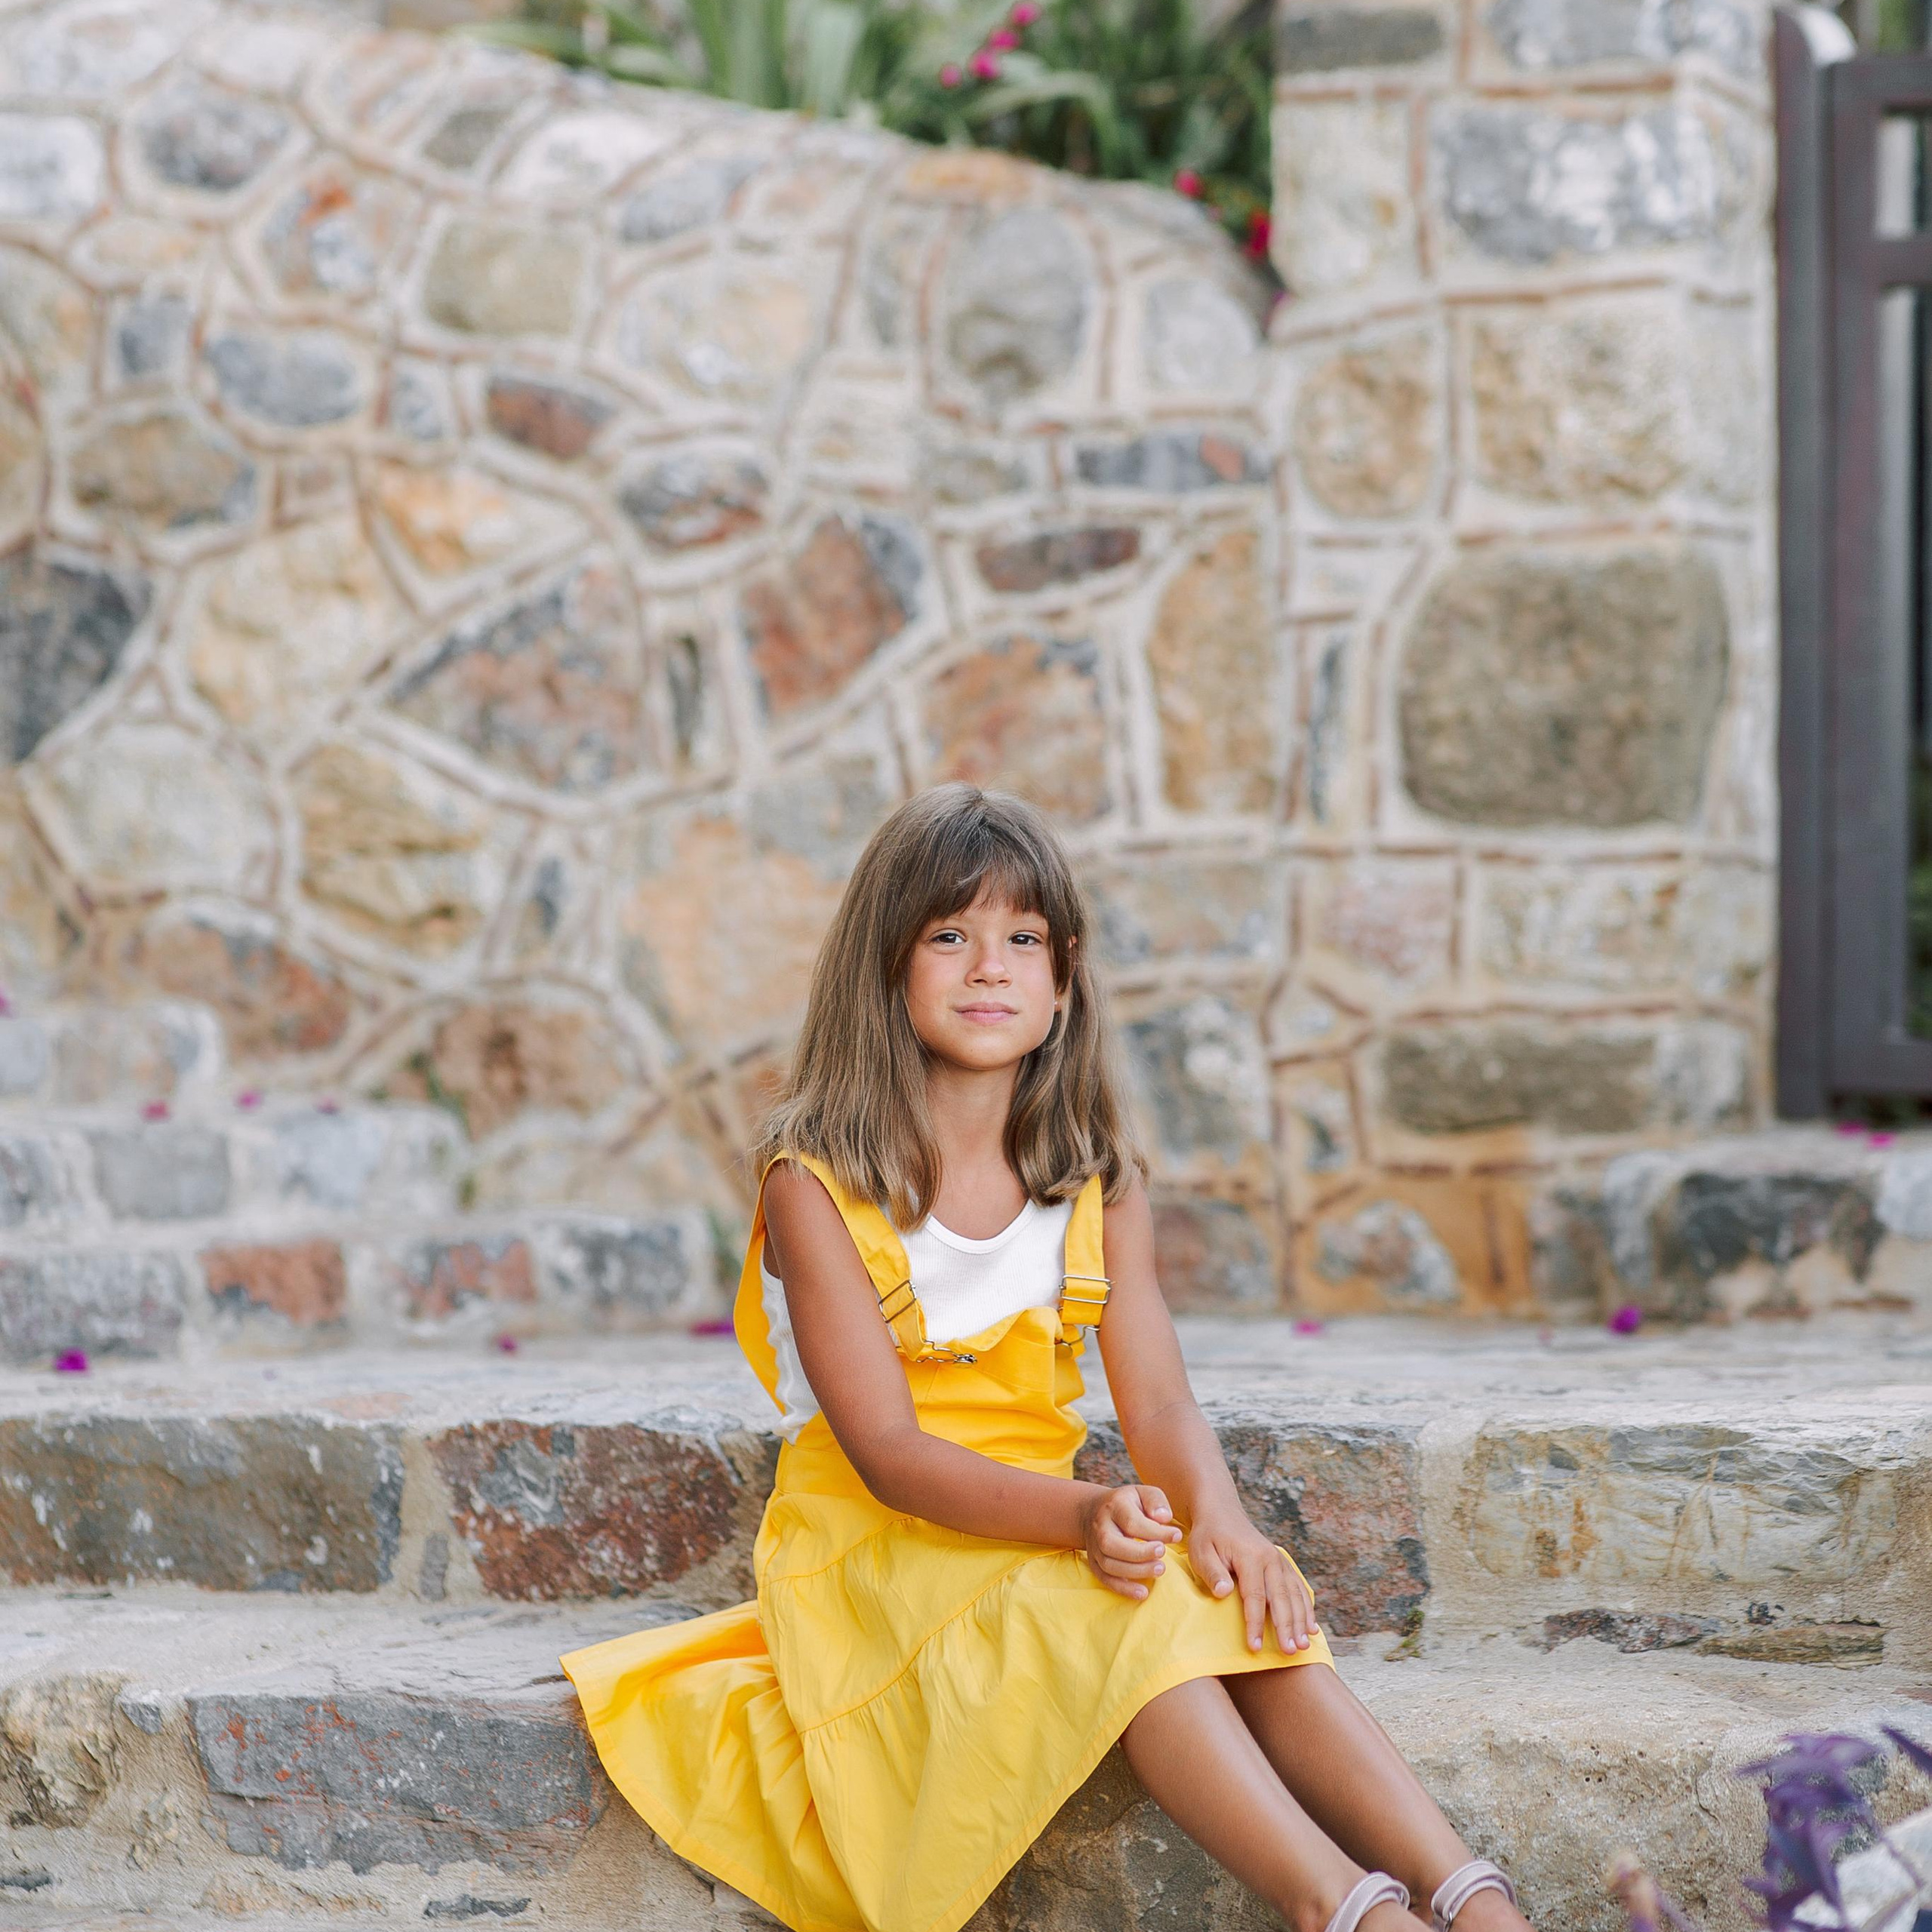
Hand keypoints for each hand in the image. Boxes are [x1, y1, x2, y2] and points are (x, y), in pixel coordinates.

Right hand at [1081, 1484, 1181, 1600]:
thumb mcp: (1143, 1493)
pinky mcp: (1094, 1562)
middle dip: (1140, 1553)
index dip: (1156, 1532)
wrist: (1093, 1511)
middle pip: (1112, 1544)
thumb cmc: (1127, 1503)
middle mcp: (1100, 1526)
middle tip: (1162, 1553)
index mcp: (1114, 1506)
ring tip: (1159, 1570)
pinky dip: (1123, 1589)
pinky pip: (1104, 1579)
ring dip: (1135, 1571)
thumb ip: (1156, 1501)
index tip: (1176, 1536)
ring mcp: (1094, 1546)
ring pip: (1109, 1564)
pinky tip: (1143, 1593)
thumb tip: (1164, 1518)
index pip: (1132, 1522)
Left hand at [1187, 1513, 1316, 1653]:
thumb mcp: (1201, 1551)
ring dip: (1300, 1621)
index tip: (1256, 1647)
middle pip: (1281, 1598)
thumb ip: (1213, 1572)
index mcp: (1250, 1556)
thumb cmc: (1208, 1536)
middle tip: (1291, 1651)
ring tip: (1304, 1646)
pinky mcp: (1282, 1565)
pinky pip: (1298, 1588)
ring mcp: (1279, 1561)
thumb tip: (1224, 1593)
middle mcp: (1270, 1558)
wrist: (1222, 1513)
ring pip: (1294, 1595)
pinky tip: (1311, 1627)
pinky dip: (1306, 1608)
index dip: (1255, 1624)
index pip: (1255, 1596)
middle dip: (1286, 1627)